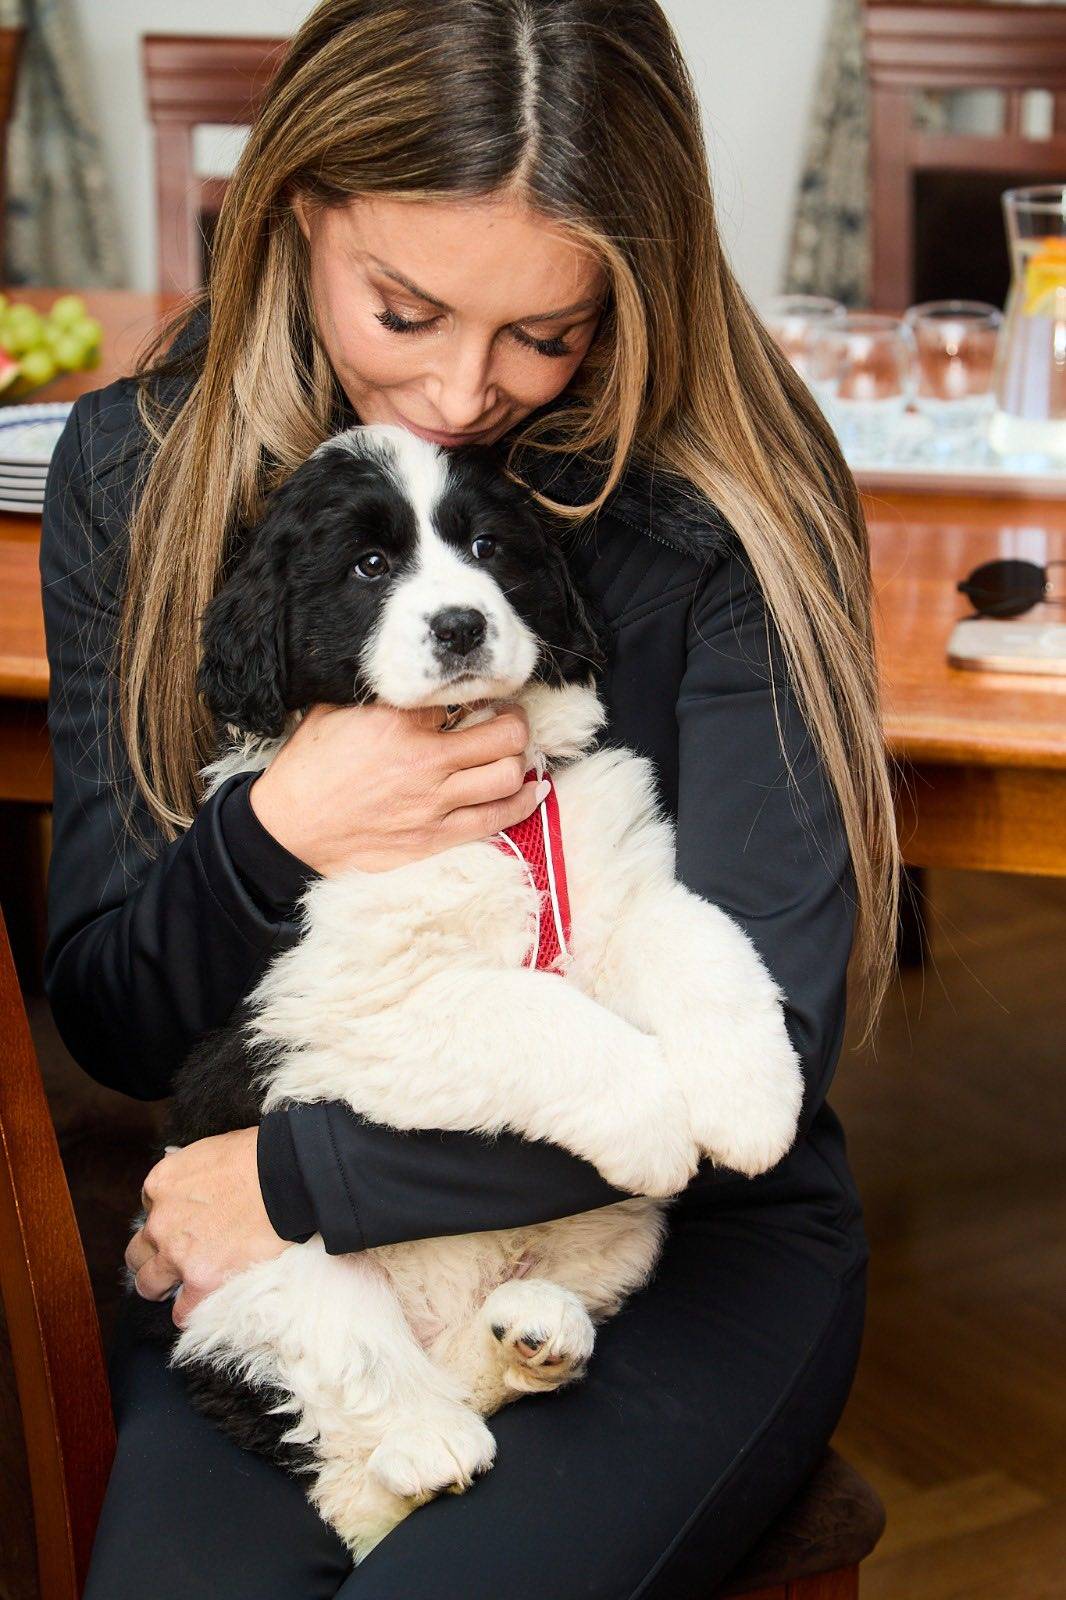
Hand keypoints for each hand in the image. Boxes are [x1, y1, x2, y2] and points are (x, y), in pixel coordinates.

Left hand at [125, 1129, 285, 1328]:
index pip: (149, 1208)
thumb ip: (192, 1172)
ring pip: (148, 1284)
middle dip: (153, 1255)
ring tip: (181, 1287)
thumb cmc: (257, 1157)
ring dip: (162, 1286)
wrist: (284, 1176)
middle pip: (138, 1250)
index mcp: (161, 1184)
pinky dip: (189, 1310)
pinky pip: (182, 1311)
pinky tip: (201, 1304)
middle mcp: (160, 1221)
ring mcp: (177, 1253)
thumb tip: (198, 1180)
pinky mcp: (201, 1279)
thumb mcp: (209, 1150)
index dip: (169, 1216)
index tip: (185, 1222)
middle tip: (174, 1258)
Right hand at [249, 700, 544, 874]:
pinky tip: (532, 789)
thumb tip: (404, 673)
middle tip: (509, 719)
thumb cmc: (308, 768)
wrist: (290, 831)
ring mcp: (434, 803)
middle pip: (505, 735)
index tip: (479, 690)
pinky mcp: (436, 837)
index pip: (461, 695)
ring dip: (520, 761)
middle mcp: (424, 761)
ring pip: (508, 775)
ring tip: (515, 753)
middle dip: (516, 723)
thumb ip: (375, 693)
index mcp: (397, 722)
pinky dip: (523, 801)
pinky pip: (497, 818)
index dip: (476, 690)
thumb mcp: (333, 711)